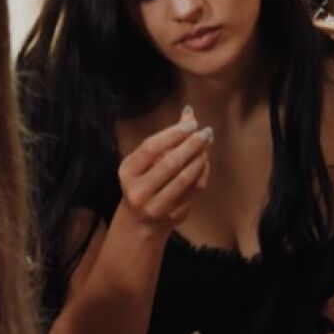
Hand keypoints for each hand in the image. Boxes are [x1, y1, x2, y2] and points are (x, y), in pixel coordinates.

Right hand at [116, 106, 212, 232]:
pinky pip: (194, 191)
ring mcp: (155, 207)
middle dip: (191, 145)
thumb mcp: (146, 160)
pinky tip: (204, 162)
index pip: (150, 148)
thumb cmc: (144, 181)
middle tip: (206, 132)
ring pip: (184, 179)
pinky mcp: (172, 216)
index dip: (172, 134)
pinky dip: (202, 174)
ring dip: (199, 159)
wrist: (140, 222)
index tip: (191, 123)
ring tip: (207, 145)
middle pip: (169, 164)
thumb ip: (167, 138)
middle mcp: (137, 191)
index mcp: (127, 172)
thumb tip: (189, 112)